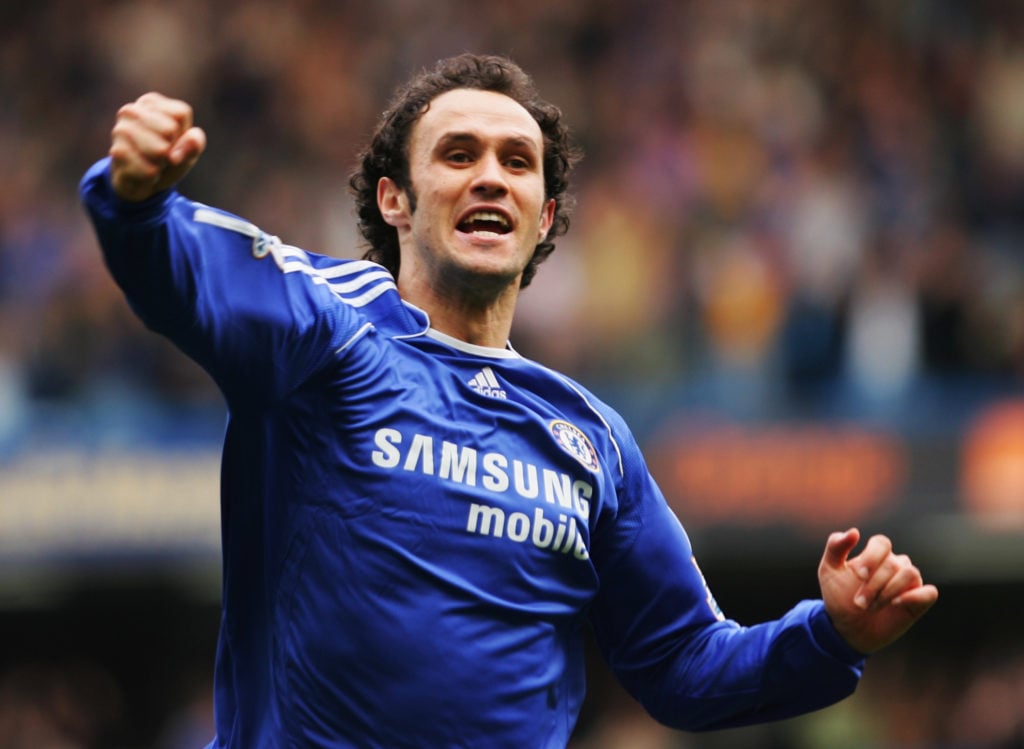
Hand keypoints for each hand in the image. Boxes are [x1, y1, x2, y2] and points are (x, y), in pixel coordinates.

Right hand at [109, 92, 206, 201]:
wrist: (139, 183)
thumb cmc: (167, 159)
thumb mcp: (189, 149)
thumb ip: (195, 142)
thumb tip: (179, 149)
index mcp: (151, 102)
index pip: (181, 113)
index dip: (184, 133)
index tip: (174, 141)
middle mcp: (131, 111)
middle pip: (169, 129)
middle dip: (171, 148)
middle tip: (161, 154)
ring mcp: (121, 130)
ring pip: (160, 150)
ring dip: (161, 164)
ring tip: (152, 162)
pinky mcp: (117, 153)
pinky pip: (150, 169)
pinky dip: (152, 177)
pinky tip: (143, 173)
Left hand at [818, 528, 937, 653]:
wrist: (847, 627)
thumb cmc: (838, 596)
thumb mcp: (829, 570)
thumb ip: (835, 547)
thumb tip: (854, 531)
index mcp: (875, 554)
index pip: (882, 543)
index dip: (872, 557)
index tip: (859, 575)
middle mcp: (895, 565)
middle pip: (893, 563)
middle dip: (874, 584)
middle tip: (859, 602)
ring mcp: (908, 583)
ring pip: (911, 574)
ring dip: (889, 591)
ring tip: (871, 606)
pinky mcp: (919, 601)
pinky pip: (929, 593)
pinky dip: (916, 596)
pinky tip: (896, 603)